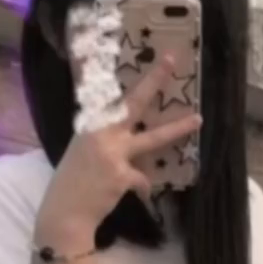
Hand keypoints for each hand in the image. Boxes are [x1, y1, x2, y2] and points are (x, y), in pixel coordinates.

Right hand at [35, 55, 201, 248]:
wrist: (64, 215)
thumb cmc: (70, 185)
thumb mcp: (80, 152)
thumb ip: (100, 139)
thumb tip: (120, 135)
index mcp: (89, 126)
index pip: (104, 95)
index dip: (112, 70)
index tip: (118, 49)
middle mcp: (101, 133)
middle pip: (133, 103)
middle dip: (154, 80)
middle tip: (171, 60)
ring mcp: (112, 153)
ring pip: (152, 138)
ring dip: (177, 128)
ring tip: (198, 119)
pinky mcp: (122, 175)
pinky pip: (143, 180)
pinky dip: (142, 187)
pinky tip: (136, 193)